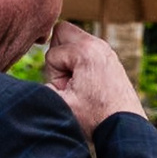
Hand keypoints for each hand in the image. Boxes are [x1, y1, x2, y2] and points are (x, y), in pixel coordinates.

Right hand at [44, 22, 143, 136]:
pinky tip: (88, 82)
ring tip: (80, 82)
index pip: (51, 54)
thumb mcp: (61, 104)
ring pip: (74, 40)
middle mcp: (97, 44)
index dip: (55, 76)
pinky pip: (86, 49)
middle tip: (69, 77)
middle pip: (62, 31)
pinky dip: (81, 63)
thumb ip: (42, 88)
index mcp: (85, 51)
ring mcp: (105, 49)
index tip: (71, 91)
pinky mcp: (109, 57)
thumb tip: (32, 81)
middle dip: (58, 53)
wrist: (124, 127)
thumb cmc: (94, 117)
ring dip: (70, 59)